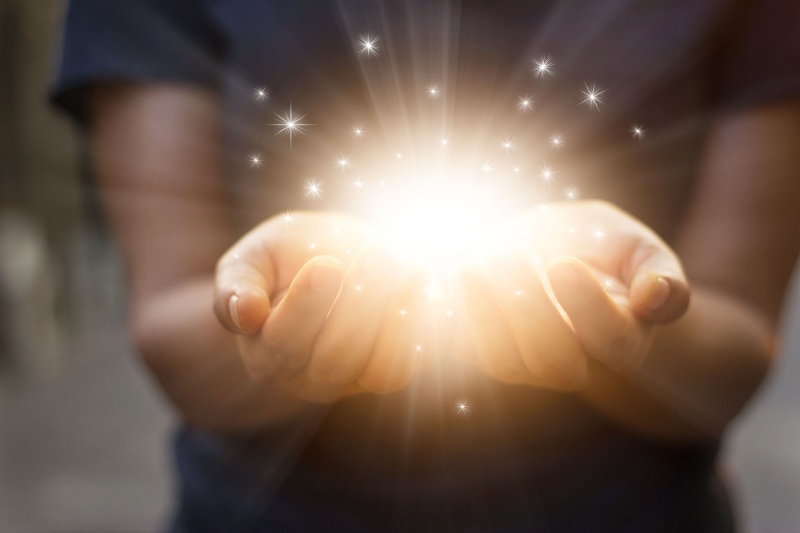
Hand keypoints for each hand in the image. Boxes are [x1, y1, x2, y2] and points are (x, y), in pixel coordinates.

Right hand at [214, 211, 435, 402]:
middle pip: (335, 358)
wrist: (329, 260)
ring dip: (395, 317)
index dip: (306, 305)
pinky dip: (420, 325)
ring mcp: (350, 381)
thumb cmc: (283, 258)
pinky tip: (425, 279)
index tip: (327, 265)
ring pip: (377, 368)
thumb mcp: (252, 259)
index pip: (283, 340)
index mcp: (264, 351)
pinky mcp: (386, 371)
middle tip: (377, 252)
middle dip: (359, 306)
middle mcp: (305, 377)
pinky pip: (408, 362)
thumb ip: (238, 285)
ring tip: (406, 264)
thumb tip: (244, 314)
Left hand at [451, 200, 689, 389]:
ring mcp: (523, 362)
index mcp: (620, 336)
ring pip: (501, 361)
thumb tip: (657, 296)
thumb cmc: (601, 248)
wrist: (552, 251)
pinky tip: (437, 275)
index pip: (610, 338)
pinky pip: (458, 351)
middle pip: (552, 361)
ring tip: (469, 262)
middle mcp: (572, 361)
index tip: (563, 263)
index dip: (587, 307)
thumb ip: (660, 274)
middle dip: (528, 312)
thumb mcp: (638, 248)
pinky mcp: (480, 351)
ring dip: (481, 314)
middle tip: (507, 255)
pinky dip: (446, 318)